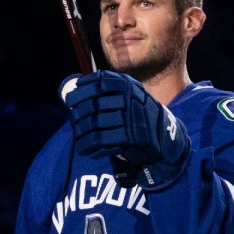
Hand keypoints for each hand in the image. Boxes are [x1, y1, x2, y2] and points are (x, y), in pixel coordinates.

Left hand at [60, 70, 189, 189]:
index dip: (81, 91)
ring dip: (82, 134)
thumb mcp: (125, 95)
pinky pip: (103, 141)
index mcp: (127, 85)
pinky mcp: (132, 136)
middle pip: (93, 106)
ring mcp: (132, 117)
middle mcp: (130, 98)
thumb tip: (73, 85)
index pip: (99, 83)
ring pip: (95, 124)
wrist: (163, 136)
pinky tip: (88, 150)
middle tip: (74, 123)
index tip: (70, 100)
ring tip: (79, 139)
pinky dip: (92, 146)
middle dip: (79, 116)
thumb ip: (104, 90)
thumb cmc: (135, 115)